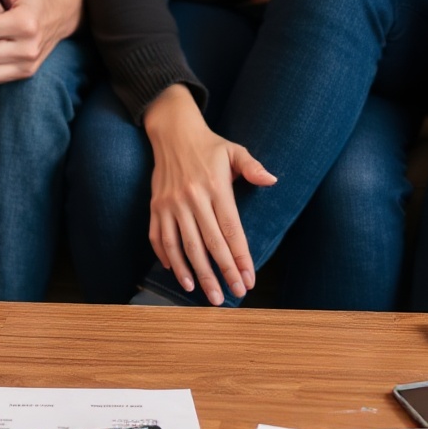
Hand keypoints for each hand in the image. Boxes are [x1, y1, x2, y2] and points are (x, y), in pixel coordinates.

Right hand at [141, 84, 273, 304]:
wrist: (172, 132)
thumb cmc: (209, 146)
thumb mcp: (234, 151)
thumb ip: (253, 167)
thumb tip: (272, 180)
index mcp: (215, 187)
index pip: (231, 230)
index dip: (240, 258)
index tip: (248, 280)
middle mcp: (192, 198)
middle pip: (208, 244)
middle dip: (221, 273)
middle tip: (230, 296)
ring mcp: (171, 204)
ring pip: (182, 245)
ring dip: (193, 272)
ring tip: (204, 293)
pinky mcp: (155, 206)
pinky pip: (158, 237)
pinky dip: (166, 257)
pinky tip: (178, 273)